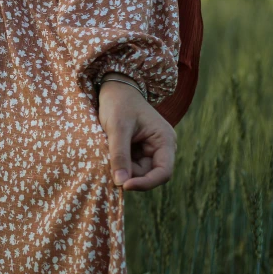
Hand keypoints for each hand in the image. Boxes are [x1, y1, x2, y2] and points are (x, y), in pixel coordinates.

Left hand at [97, 72, 176, 190]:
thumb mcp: (117, 128)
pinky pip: (129, 164)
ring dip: (121, 167)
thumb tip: (121, 183)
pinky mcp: (137, 150)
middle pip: (148, 174)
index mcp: (165, 140)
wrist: (114, 88)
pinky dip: (118, 162)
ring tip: (107, 150)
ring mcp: (149, 149)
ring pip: (136, 171)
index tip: (125, 185)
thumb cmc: (118, 103)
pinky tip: (108, 151)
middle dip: (129, 173)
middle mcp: (161, 147)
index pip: (163, 172)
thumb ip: (119, 155)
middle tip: (108, 163)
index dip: (146, 183)